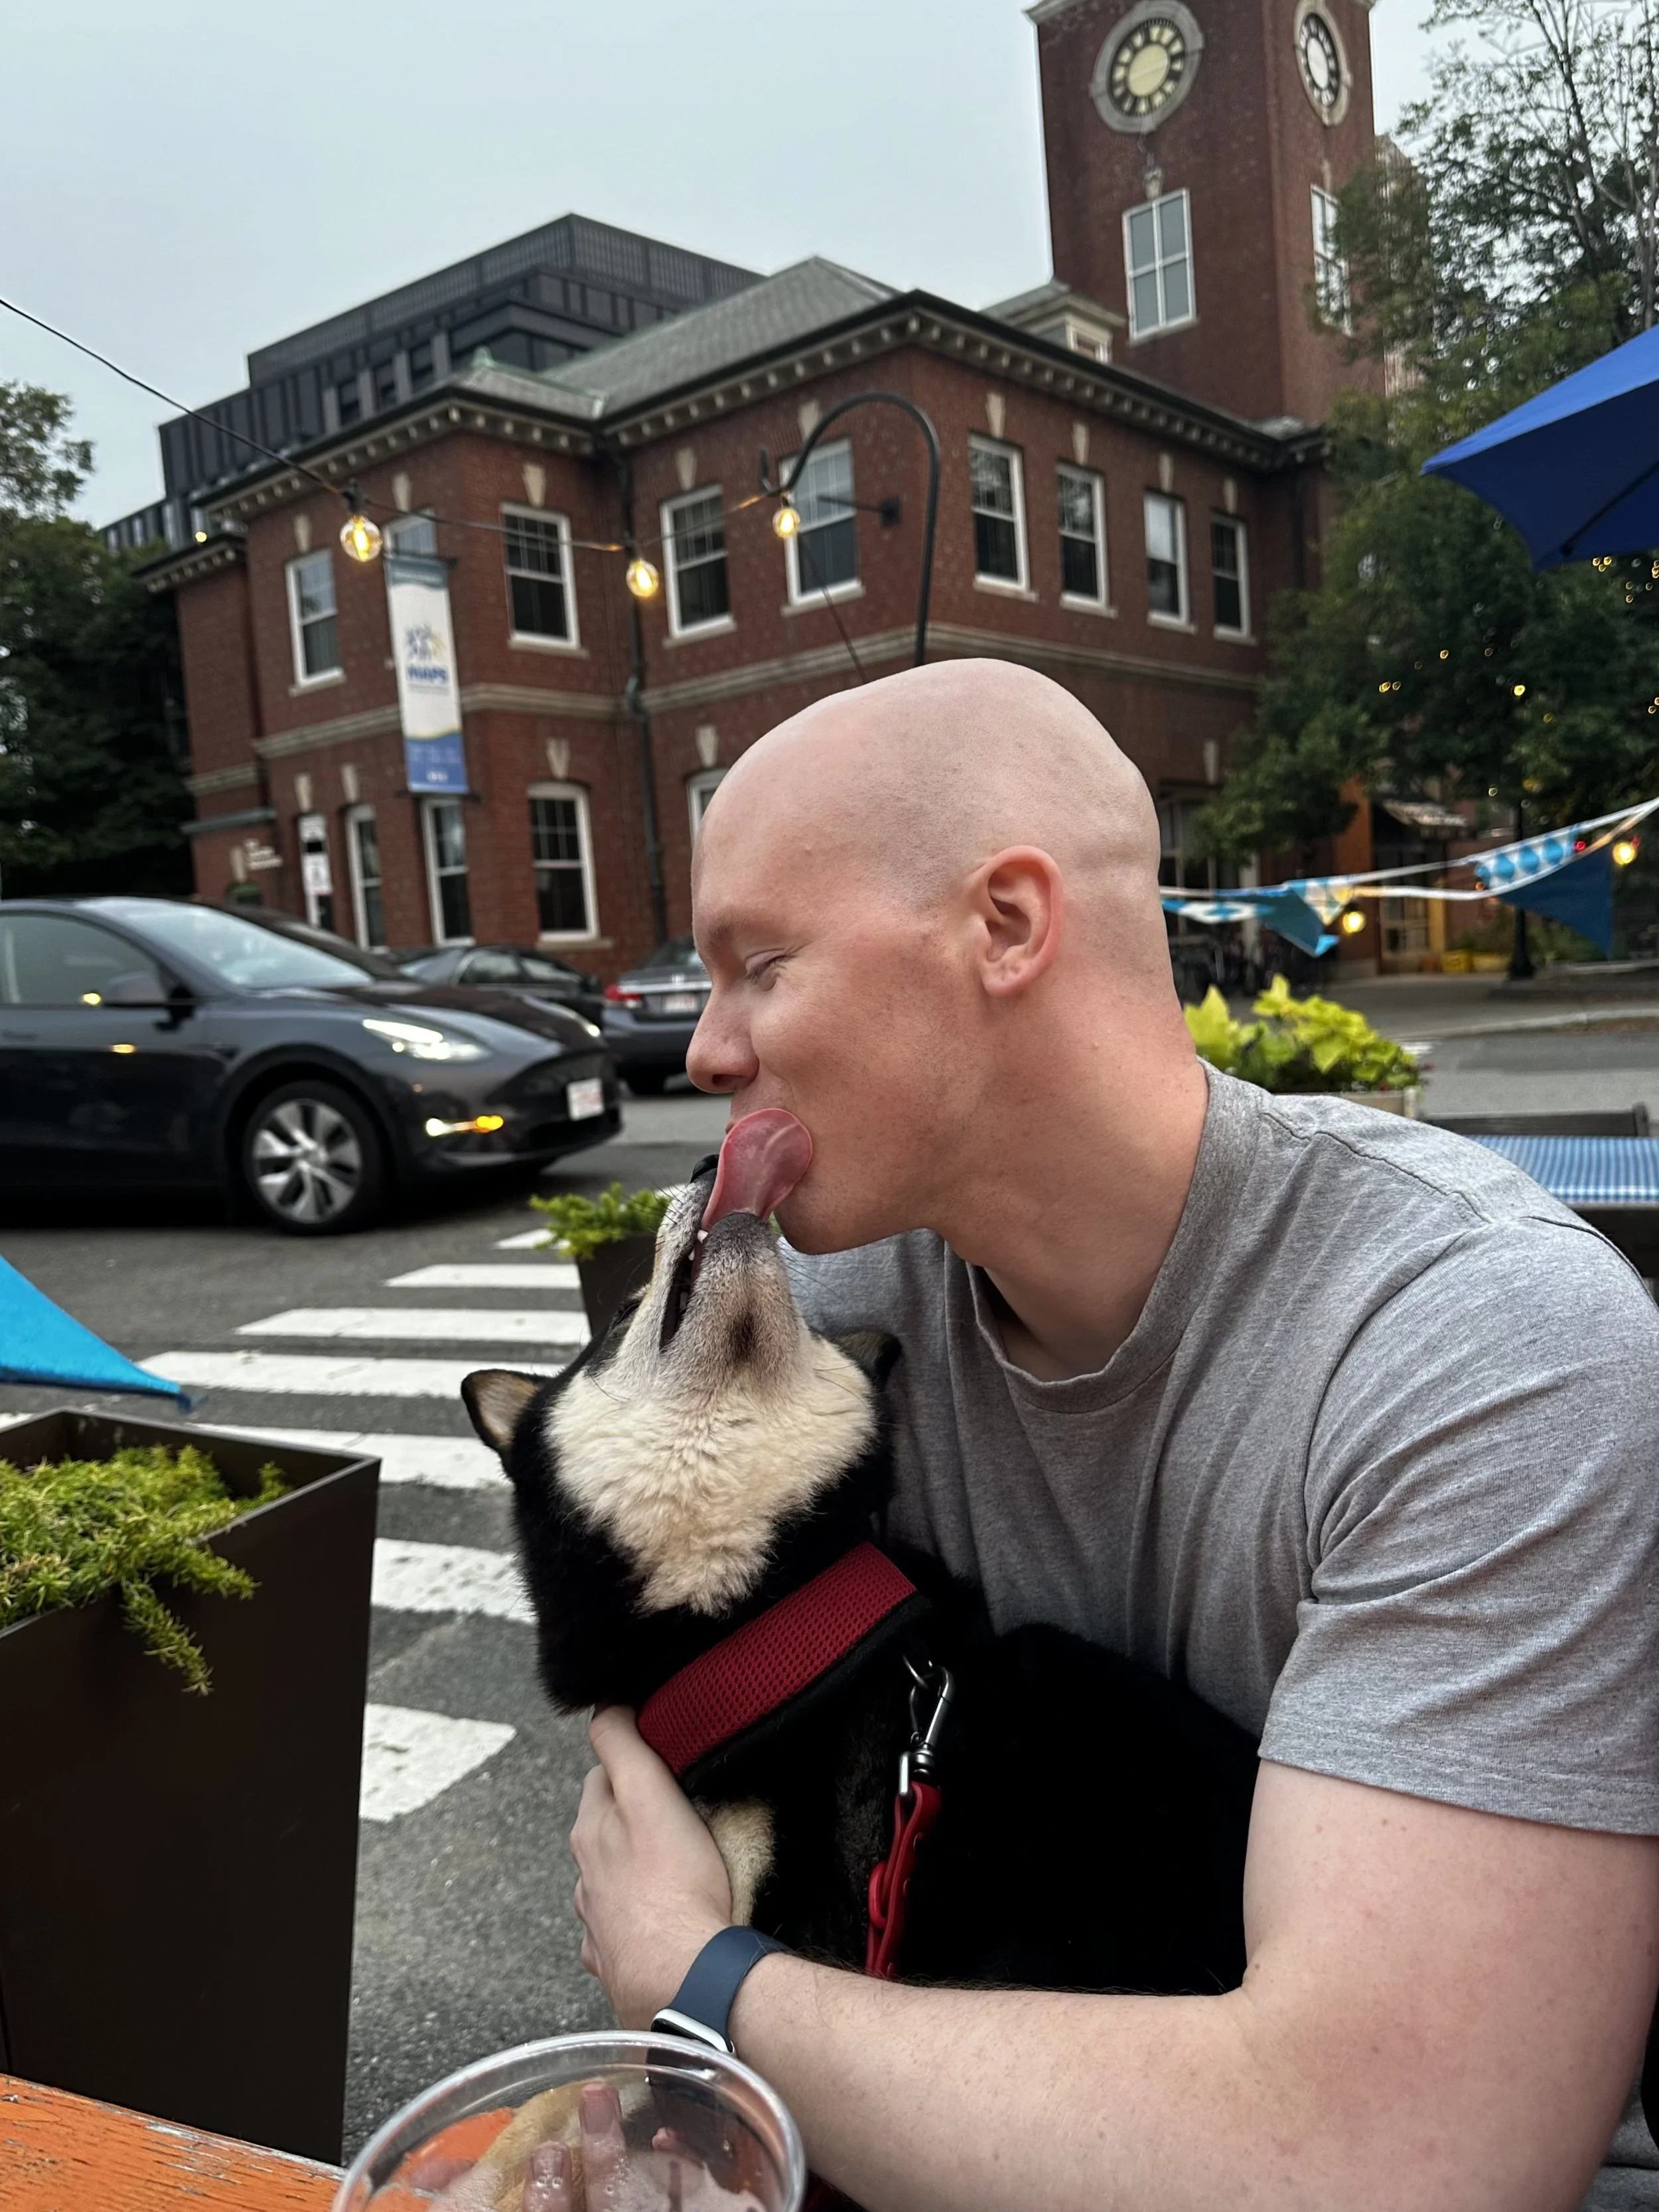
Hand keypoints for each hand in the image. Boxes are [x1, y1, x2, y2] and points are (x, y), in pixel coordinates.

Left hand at [570, 1706, 731, 2027]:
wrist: (684, 1980)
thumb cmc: (676, 1886)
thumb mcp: (648, 1794)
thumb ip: (622, 1745)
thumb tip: (605, 1704)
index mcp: (591, 1831)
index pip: (603, 1776)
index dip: (635, 1765)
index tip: (667, 1766)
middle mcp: (585, 1878)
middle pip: (606, 1830)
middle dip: (633, 1818)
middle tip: (679, 1816)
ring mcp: (598, 1925)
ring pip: (611, 1882)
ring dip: (635, 1871)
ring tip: (677, 1871)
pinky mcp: (617, 1965)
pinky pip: (623, 1932)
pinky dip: (637, 1921)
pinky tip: (664, 1922)